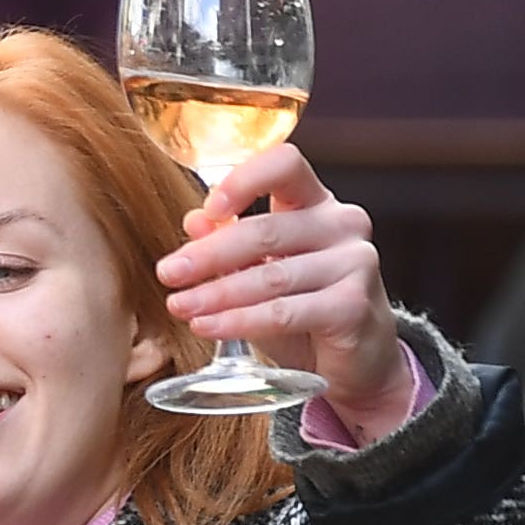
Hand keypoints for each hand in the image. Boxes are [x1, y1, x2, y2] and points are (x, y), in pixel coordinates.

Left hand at [153, 146, 418, 437]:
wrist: (356, 360)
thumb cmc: (304, 308)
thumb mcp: (261, 271)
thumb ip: (231, 244)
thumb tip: (194, 222)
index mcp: (317, 202)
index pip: (284, 164)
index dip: (243, 180)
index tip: (209, 210)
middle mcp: (342, 225)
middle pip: (265, 229)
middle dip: (208, 254)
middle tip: (168, 273)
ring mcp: (355, 264)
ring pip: (271, 276)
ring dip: (217, 293)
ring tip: (180, 306)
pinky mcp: (353, 306)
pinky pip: (284, 312)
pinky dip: (238, 321)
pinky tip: (207, 326)